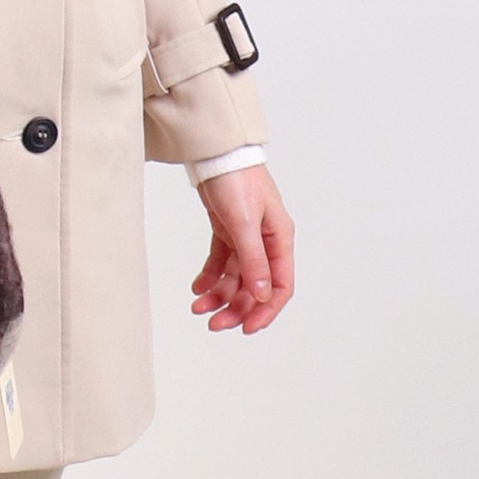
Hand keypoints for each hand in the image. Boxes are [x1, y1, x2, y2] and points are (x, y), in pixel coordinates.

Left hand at [189, 164, 293, 333]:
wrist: (214, 151)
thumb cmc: (236, 179)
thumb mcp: (245, 222)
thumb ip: (253, 259)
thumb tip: (263, 295)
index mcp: (279, 239)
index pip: (280, 286)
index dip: (266, 310)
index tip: (246, 328)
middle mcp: (266, 241)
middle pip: (256, 286)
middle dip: (236, 307)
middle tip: (214, 324)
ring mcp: (246, 236)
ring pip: (236, 277)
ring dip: (219, 295)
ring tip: (198, 307)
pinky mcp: (227, 229)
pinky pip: (220, 262)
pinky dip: (210, 276)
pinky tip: (197, 288)